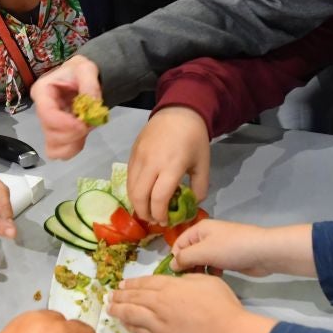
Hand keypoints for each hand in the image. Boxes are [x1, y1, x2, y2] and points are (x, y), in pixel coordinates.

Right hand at [30, 54, 102, 159]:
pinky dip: (73, 148)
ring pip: (54, 148)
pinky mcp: (55, 135)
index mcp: (42, 92)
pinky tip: (81, 136)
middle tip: (89, 122)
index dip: (65, 124)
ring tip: (85, 128)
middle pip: (51, 134)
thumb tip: (92, 104)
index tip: (83, 124)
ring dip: (73, 143)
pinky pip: (59, 152)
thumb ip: (90, 84)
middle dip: (73, 133)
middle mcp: (41, 111)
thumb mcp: (86, 69)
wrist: (83, 79)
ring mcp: (47, 125)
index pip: (47, 115)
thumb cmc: (80, 71)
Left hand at [109, 274, 274, 332]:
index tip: (122, 284)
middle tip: (110, 295)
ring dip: (118, 310)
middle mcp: (159, 304)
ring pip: (131, 315)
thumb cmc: (223, 306)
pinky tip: (124, 323)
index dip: (132, 283)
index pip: (145, 283)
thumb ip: (186, 279)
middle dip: (120, 295)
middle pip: (134, 298)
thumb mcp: (206, 280)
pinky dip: (129, 326)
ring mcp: (157, 325)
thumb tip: (176, 281)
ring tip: (110, 308)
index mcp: (170, 286)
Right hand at [127, 106, 209, 224]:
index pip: (158, 198)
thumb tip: (190, 204)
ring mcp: (139, 157)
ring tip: (147, 209)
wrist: (179, 111)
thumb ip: (199, 188)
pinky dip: (133, 190)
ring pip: (130, 188)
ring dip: (137, 203)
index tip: (166, 221)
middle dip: (145, 213)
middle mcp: (152, 163)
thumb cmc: (194, 139)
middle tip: (154, 220)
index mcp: (172, 166)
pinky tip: (143, 193)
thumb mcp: (203, 164)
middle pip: (139, 196)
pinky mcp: (132, 153)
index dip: (160, 214)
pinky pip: (129, 177)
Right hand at [171, 219, 316, 277]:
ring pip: (201, 261)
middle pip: (189, 253)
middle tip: (189, 281)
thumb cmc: (232, 248)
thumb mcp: (204, 251)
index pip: (178, 244)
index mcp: (199, 229)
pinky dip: (212, 272)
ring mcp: (218, 247)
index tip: (177, 275)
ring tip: (202, 281)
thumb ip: (184, 258)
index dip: (175, 259)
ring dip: (200, 271)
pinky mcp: (228, 258)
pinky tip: (216, 278)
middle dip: (188, 266)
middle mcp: (207, 236)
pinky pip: (213, 265)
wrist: (263, 252)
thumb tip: (172, 265)